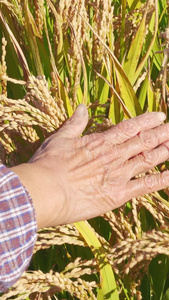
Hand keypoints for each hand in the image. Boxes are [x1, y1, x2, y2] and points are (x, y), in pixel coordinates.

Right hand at [11, 105, 168, 228]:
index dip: (147, 121)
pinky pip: (146, 186)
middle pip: (145, 142)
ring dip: (165, 151)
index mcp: (101, 142)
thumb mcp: (60, 138)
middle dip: (162, 134)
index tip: (160, 117)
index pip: (131, 128)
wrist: (46, 191)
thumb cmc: (49, 164)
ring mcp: (119, 175)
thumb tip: (81, 107)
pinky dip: (162, 180)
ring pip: (149, 160)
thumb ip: (74, 123)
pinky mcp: (119, 195)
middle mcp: (115, 156)